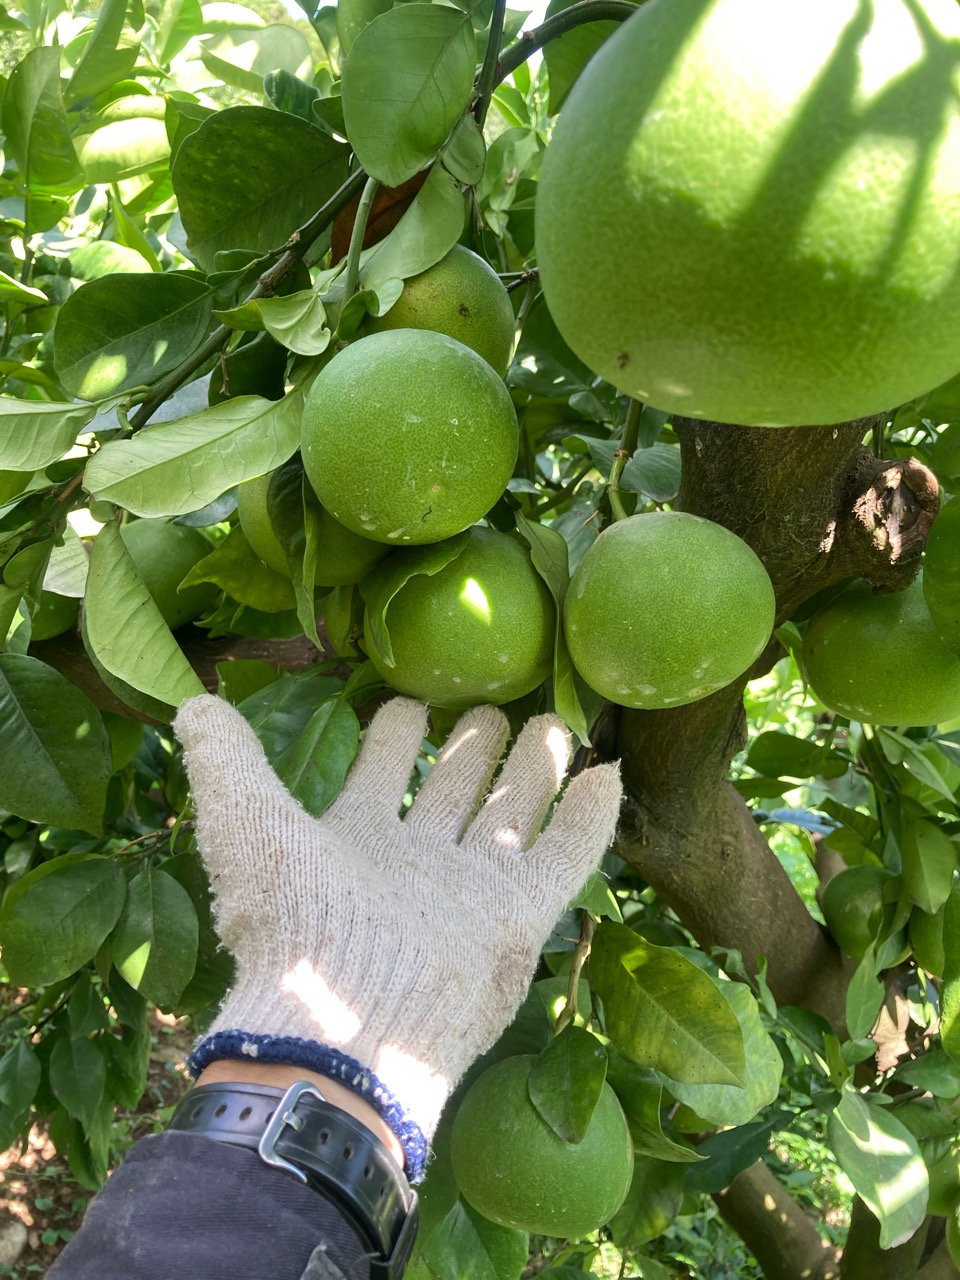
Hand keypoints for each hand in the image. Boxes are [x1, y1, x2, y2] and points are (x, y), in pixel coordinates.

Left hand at [174, 694, 621, 1175]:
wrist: (345, 1023)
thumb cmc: (292, 919)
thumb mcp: (245, 824)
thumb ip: (225, 761)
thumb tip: (195, 703)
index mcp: (356, 843)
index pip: (383, 773)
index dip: (393, 735)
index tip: (407, 700)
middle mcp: (417, 864)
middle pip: (455, 791)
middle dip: (472, 749)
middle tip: (492, 705)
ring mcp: (471, 891)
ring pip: (511, 815)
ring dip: (532, 771)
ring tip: (553, 726)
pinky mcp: (519, 916)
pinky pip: (565, 856)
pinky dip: (588, 819)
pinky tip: (608, 777)